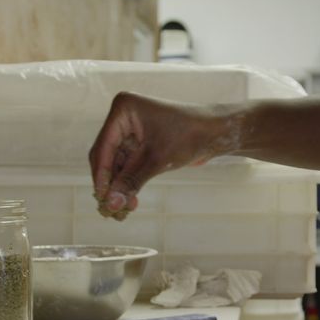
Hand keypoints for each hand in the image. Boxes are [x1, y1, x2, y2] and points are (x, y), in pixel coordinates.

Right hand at [88, 92, 234, 220]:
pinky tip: (131, 200)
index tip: (102, 199)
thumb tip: (111, 203)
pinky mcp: (142, 140)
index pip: (103, 146)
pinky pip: (129, 163)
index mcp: (123, 109)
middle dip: (111, 182)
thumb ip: (131, 181)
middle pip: (107, 155)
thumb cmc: (189, 136)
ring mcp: (132, 128)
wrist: (218, 132)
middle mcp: (124, 116)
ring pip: (118, 162)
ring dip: (121, 185)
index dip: (102, 175)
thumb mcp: (157, 160)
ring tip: (125, 209)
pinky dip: (129, 181)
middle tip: (113, 208)